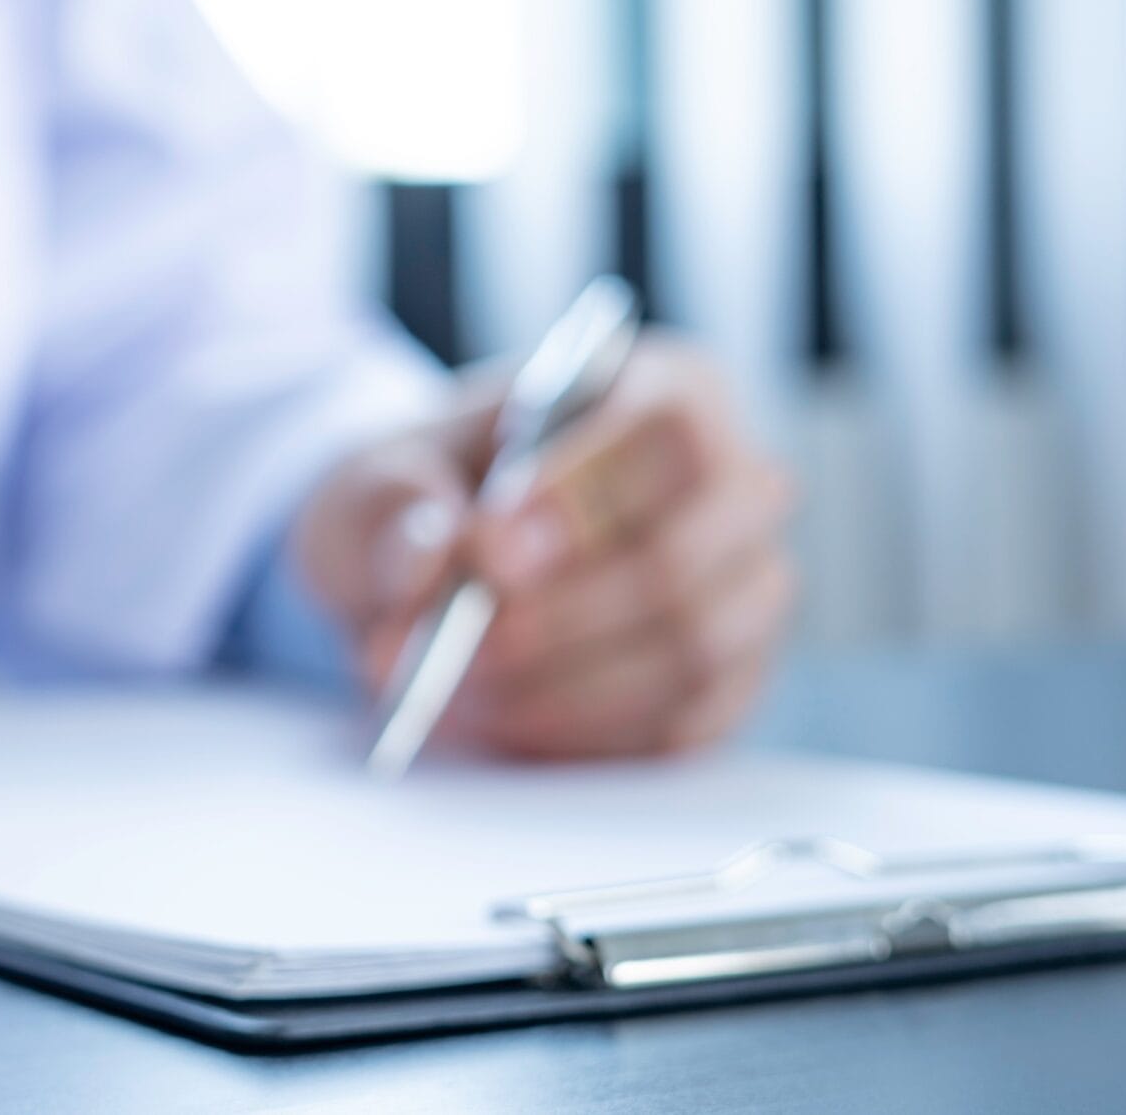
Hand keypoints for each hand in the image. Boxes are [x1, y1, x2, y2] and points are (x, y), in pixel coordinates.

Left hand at [297, 336, 796, 759]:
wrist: (432, 566)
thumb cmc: (423, 496)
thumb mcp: (381, 477)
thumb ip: (397, 504)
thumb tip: (433, 549)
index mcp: (670, 390)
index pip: (669, 430)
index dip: (582, 495)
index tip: (486, 547)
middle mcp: (735, 488)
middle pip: (684, 557)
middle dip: (558, 616)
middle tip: (457, 645)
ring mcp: (745, 592)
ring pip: (688, 652)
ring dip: (556, 686)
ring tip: (450, 689)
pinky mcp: (729, 685)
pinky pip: (679, 728)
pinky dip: (579, 735)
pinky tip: (495, 720)